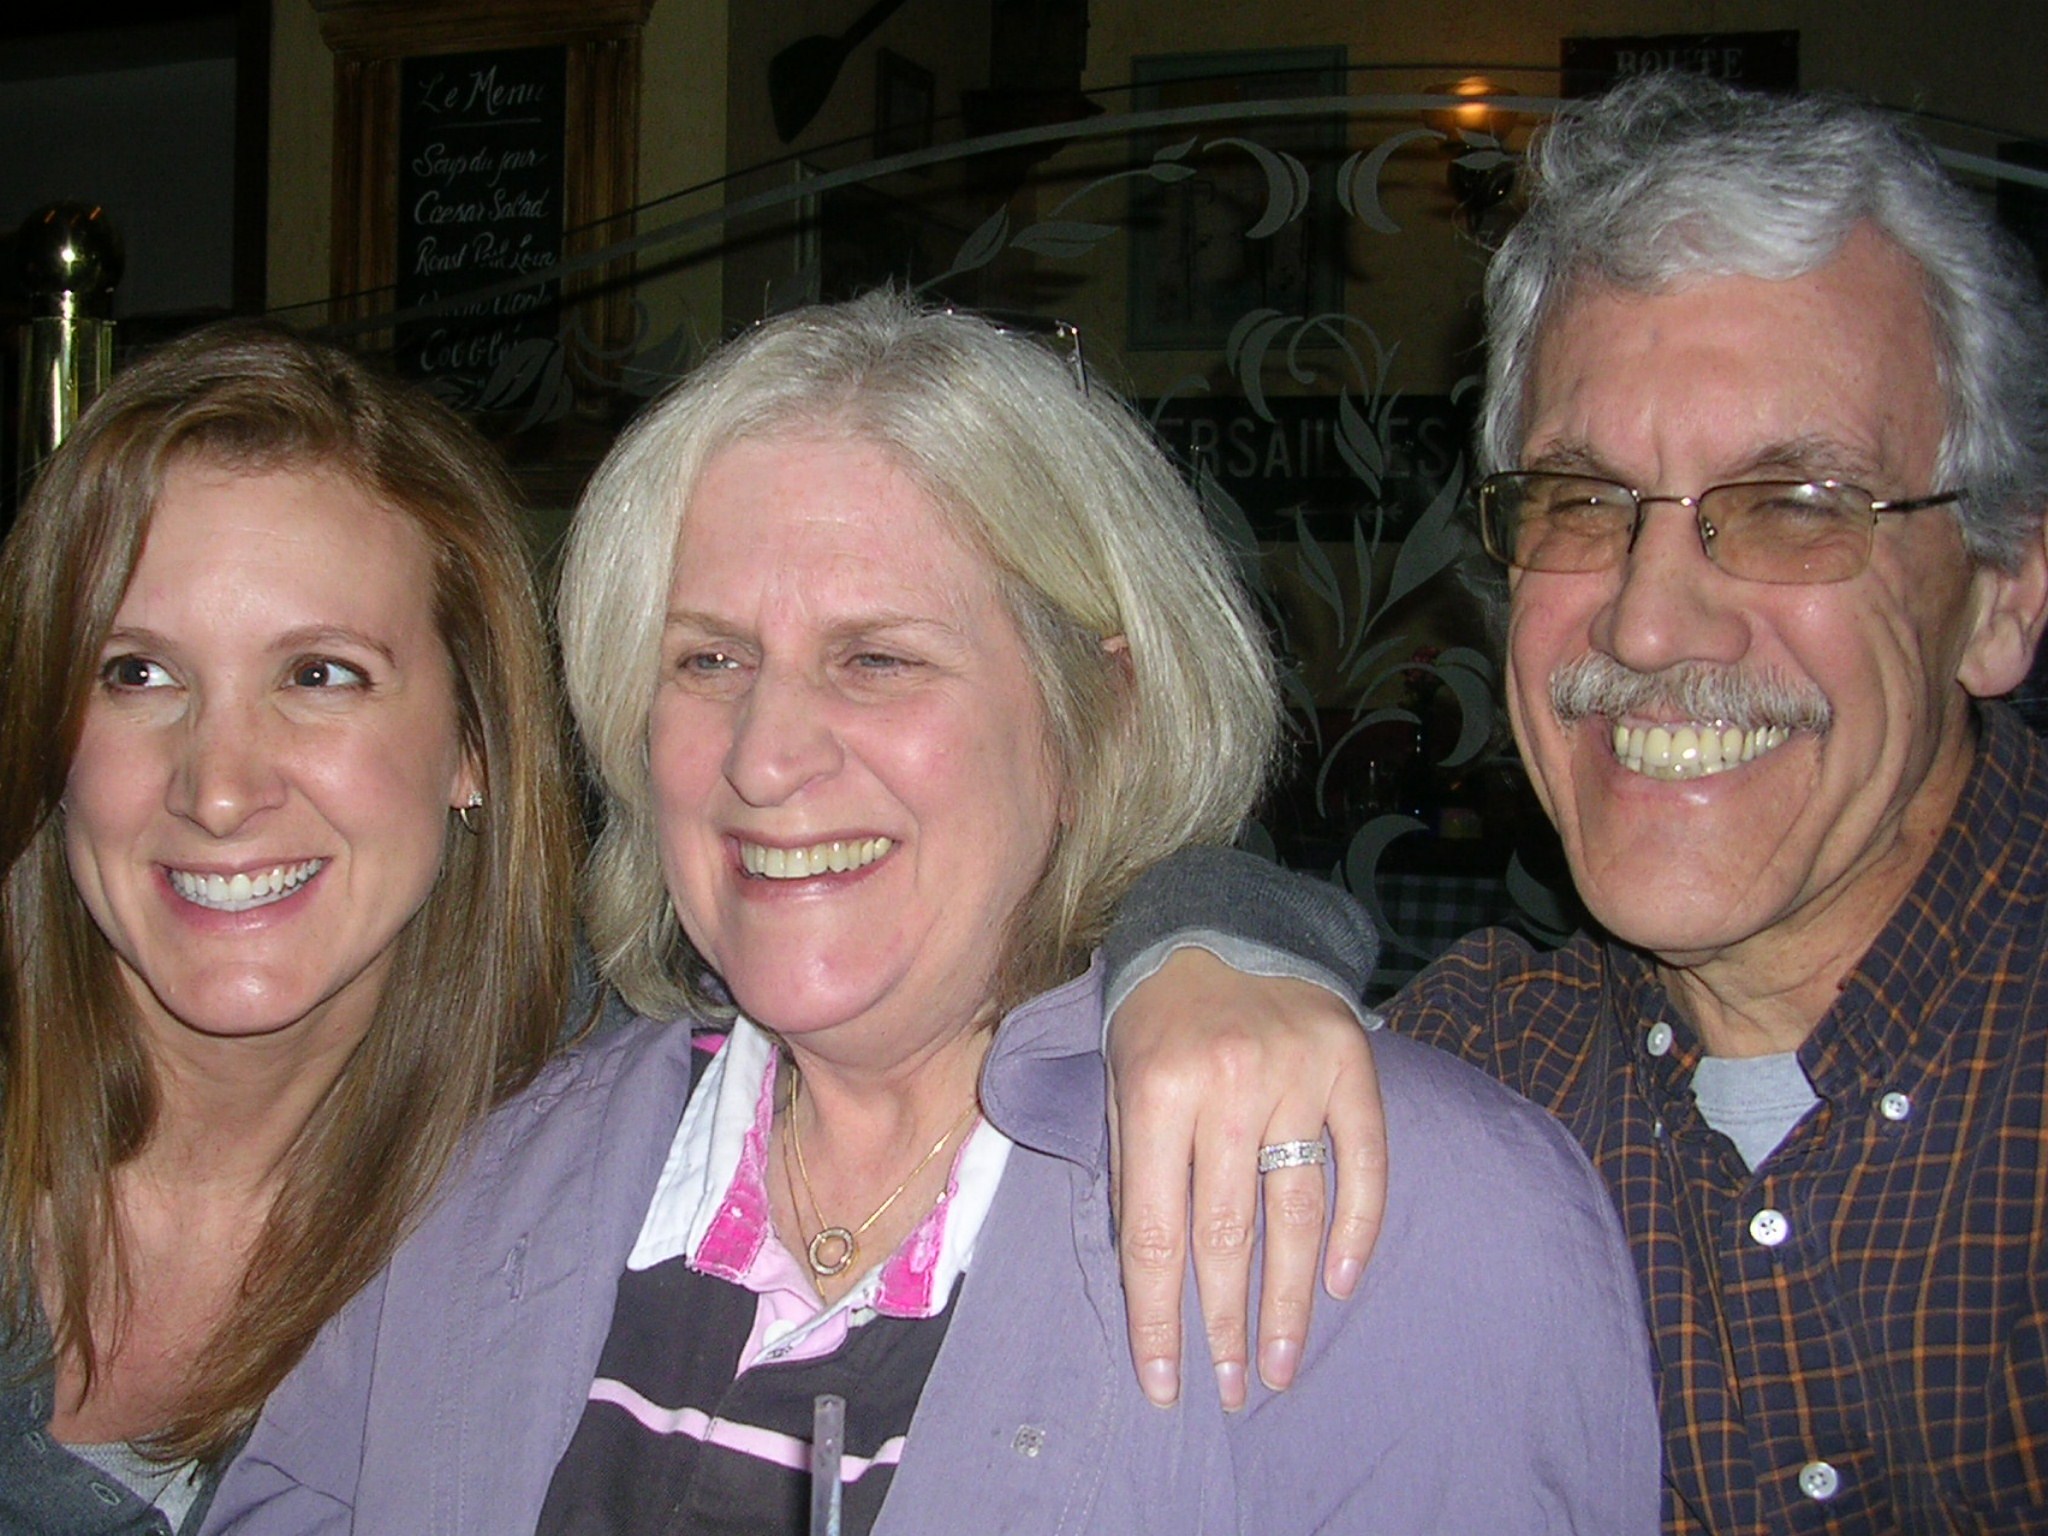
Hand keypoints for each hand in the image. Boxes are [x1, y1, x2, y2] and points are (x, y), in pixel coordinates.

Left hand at [1106, 947, 1385, 1409]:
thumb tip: (1154, 1280)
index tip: (1166, 1385)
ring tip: (1279, 1366)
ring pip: (1296, 1214)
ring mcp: (1295, 1074)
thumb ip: (1134, 1168)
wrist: (1218, 922)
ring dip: (1288, 1301)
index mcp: (1154, 1092)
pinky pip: (1363, 1165)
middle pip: (1226, 1235)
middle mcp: (1226, 1086)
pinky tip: (1338, 1287)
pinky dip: (1355, 1231)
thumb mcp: (1117, 1080)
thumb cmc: (1154, 1017)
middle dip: (1224, 1325)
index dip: (1159, 1318)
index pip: (1153, 1233)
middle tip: (1230, 1392)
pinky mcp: (1351, 1063)